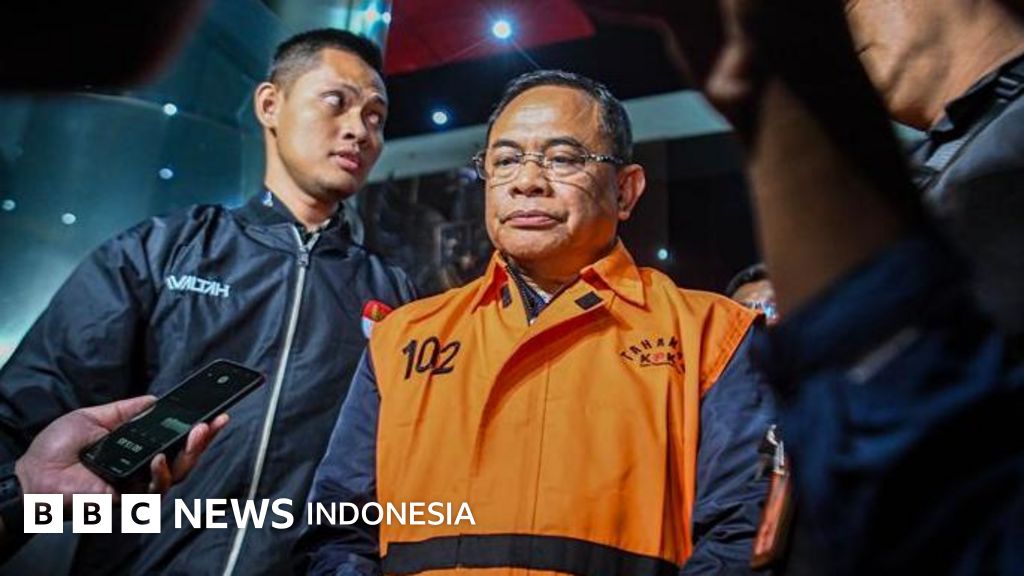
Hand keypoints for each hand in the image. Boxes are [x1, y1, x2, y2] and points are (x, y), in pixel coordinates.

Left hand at [14, 396, 228, 507]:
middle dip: (204, 440)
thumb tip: (154, 399)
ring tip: (197, 433)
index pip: (175, 439)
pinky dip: (161, 474)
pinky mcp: (128, 501)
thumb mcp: (94, 417)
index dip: (197, 429)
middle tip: (214, 422)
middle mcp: (142, 468)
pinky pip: (155, 492)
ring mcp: (137, 486)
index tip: (216, 414)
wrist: (35, 472)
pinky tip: (160, 458)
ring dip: (191, 453)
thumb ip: (125, 409)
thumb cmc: (57, 447)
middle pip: (185, 458)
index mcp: (137, 448)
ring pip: (178, 475)